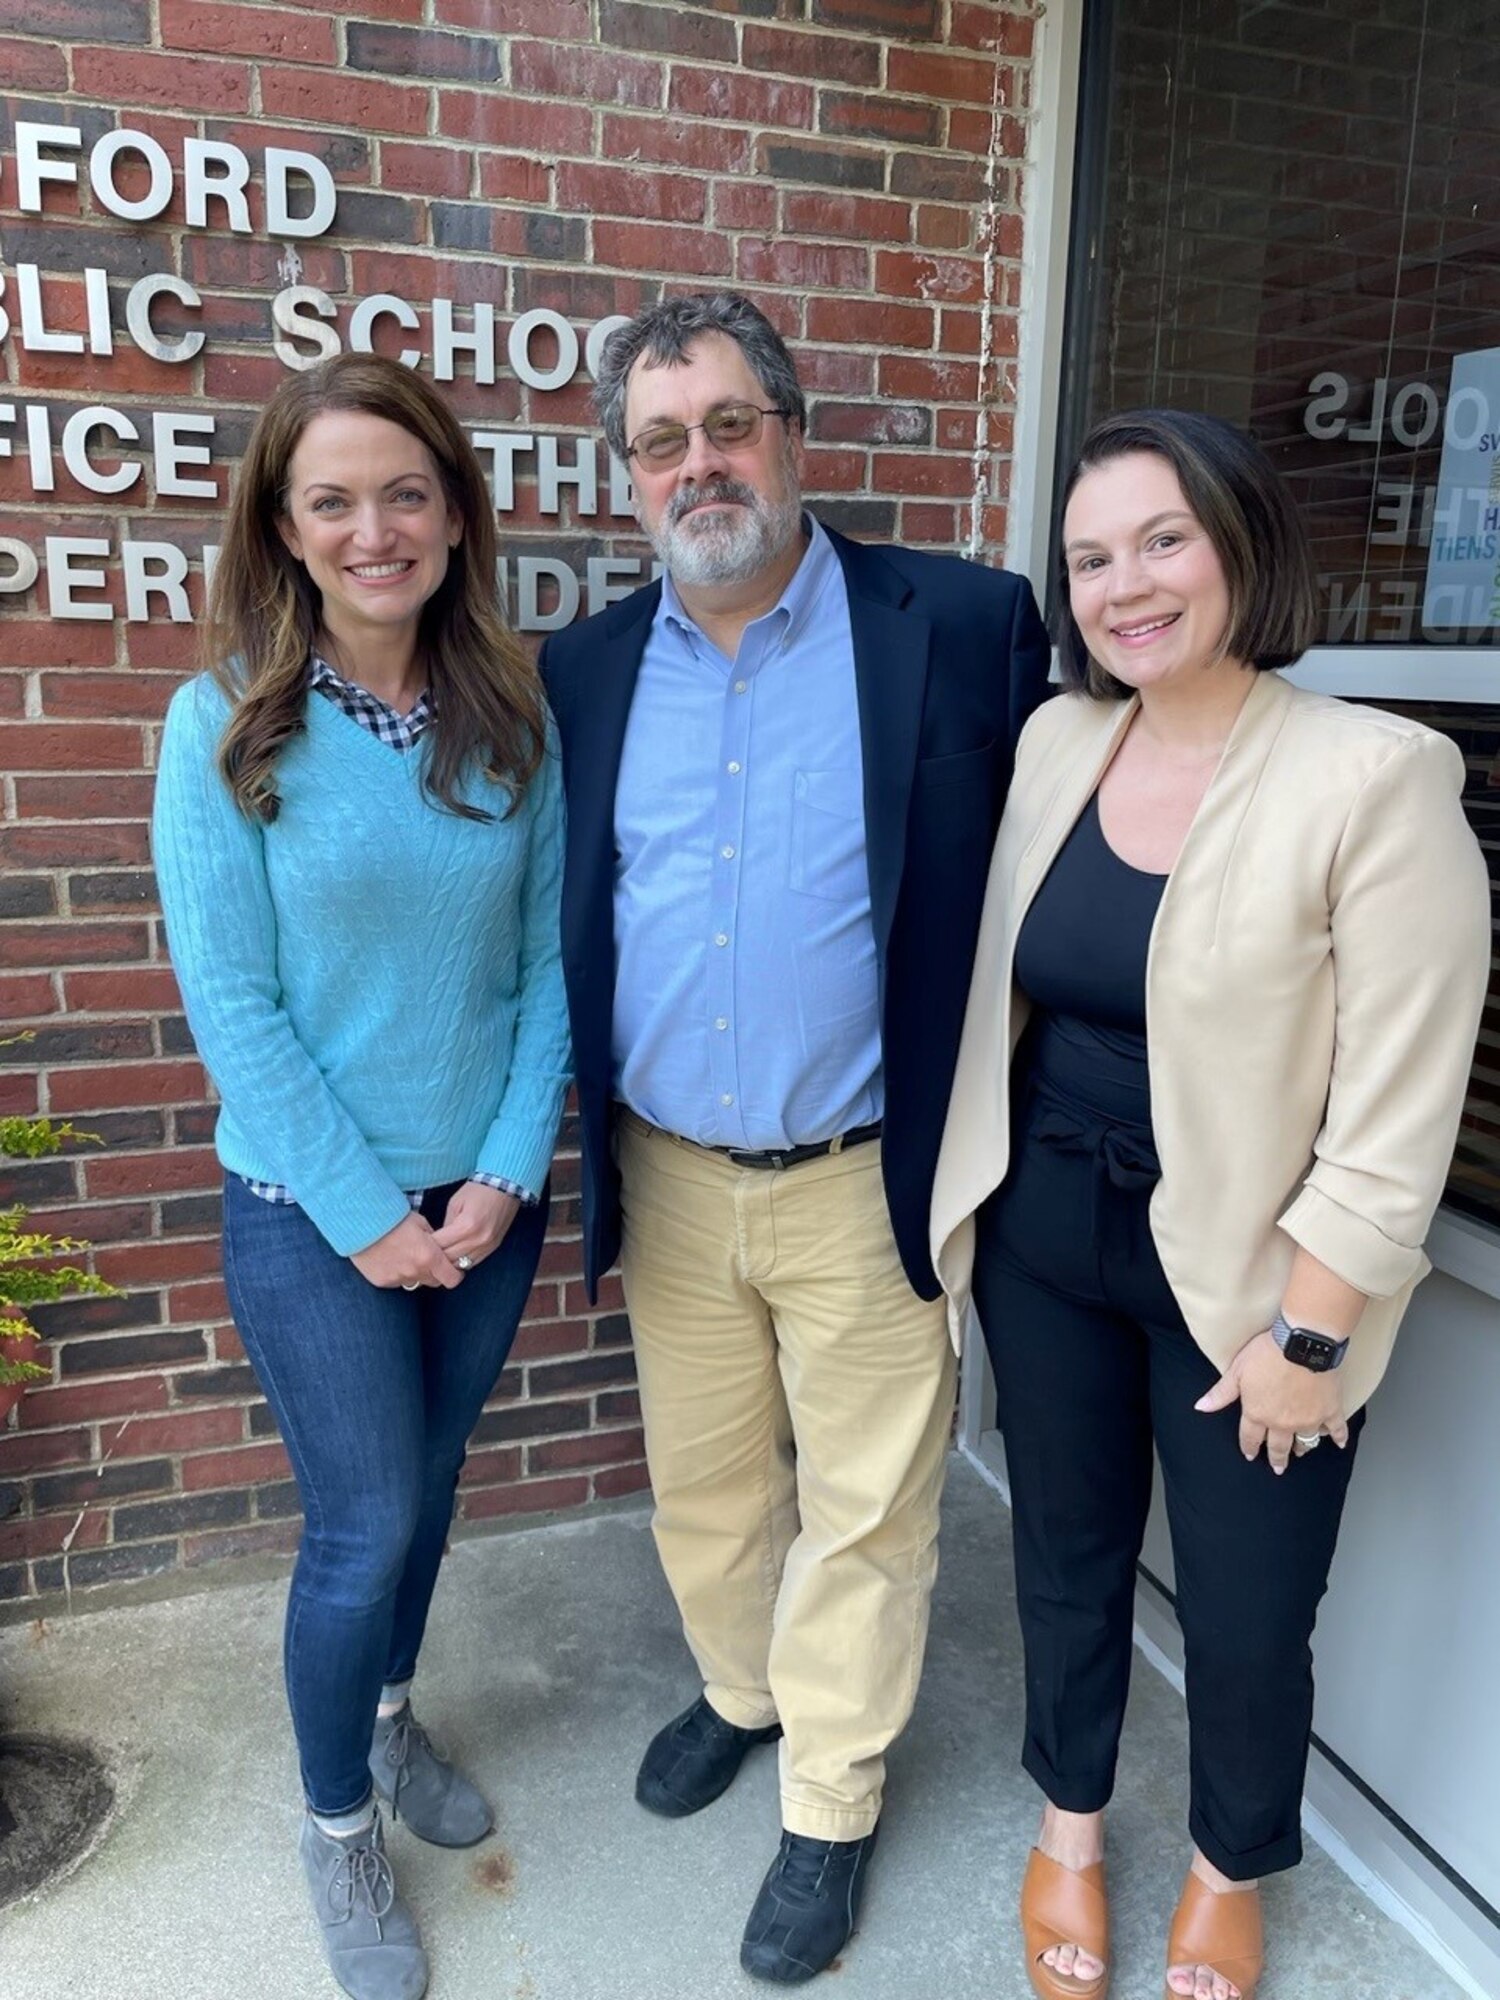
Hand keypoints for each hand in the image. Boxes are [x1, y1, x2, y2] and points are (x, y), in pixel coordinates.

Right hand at [351, 1211, 463, 1290]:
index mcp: (429, 1257)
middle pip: (434, 1282)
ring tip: (406, 1256)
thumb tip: (439, 1247)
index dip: (455, 1274)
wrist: (362, 1221)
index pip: (452, 1279)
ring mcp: (398, 1278)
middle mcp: (415, 1272)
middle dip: (435, 1273)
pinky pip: (396, 1282)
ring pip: (415, 1283)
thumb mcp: (420, 1223)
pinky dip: (397, 1273)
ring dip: (415, 1274)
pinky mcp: (382, 1281)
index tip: (453, 1268)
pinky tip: (391, 1259)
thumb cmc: (393, 1217)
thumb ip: (434, 1239)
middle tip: (429, 1259)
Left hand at [431, 1180, 520, 1270]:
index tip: (419, 1244)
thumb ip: (446, 1224)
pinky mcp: (493, 1248)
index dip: (426, 1246)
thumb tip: (438, 1241)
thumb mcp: (455, 1203)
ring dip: (449, 1262)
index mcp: (466, 1226)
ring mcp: (487, 1246)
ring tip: (439, 1258)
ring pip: (462, 1265)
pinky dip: (462, 1261)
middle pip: (450, 1259)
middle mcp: (478, 1240)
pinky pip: (474, 1262)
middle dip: (435, 1257)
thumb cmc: (478, 1191)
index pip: (440, 1245)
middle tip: (426, 1253)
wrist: (505, 1186)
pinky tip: (455, 1256)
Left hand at [1195, 1329, 1349, 1473]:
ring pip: (1305, 1442)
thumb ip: (1221, 1393)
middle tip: (1277, 1467)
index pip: (1250, 1438)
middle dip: (1276, 1458)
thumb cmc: (1267, 1353)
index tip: (1250, 1454)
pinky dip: (1339, 1437)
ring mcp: (1308, 1419)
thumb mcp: (1237, 1371)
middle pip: (1278, 1447)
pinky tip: (1339, 1444)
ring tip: (1300, 1453)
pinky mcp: (1329, 1411)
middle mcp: (1282, 1423)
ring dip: (1302, 1449)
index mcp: (1258, 1414)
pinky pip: (1336, 1430)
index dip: (1249, 1447)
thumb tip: (1201, 1407)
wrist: (1301, 1344)